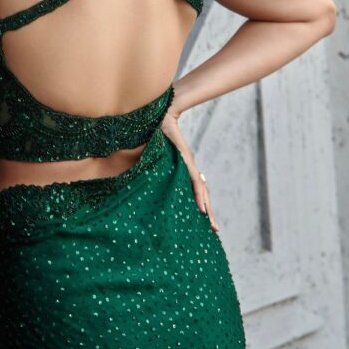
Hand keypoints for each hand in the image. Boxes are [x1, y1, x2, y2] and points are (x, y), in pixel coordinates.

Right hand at [160, 106, 219, 232]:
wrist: (161, 117)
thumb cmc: (156, 136)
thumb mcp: (155, 157)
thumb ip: (151, 168)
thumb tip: (132, 178)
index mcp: (184, 171)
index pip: (195, 191)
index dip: (200, 205)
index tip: (204, 220)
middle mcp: (190, 170)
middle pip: (203, 195)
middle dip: (209, 213)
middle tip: (215, 230)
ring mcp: (189, 166)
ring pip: (202, 192)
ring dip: (207, 208)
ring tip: (211, 224)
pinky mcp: (187, 162)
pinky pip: (194, 183)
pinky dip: (199, 196)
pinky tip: (202, 208)